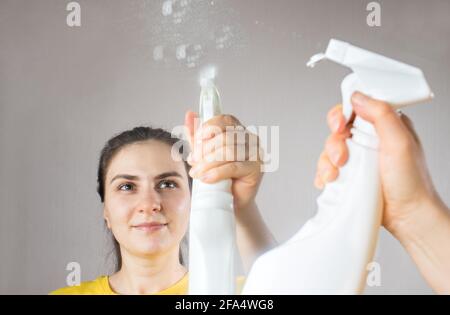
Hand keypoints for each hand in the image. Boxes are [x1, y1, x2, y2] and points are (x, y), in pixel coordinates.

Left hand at [184, 111, 263, 212]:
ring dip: (207, 163)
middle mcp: (251, 139)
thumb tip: (189, 114)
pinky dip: (216, 173)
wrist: (230, 202)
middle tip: (192, 162)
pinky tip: (206, 179)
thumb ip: (197, 135)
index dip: (207, 129)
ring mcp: (256, 154)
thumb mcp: (204, 154)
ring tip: (196, 173)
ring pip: (227, 151)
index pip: (224, 120)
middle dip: (204, 150)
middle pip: (224, 137)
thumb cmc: (219, 177)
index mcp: (239, 131)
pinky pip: (233, 167)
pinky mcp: (257, 169)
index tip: (195, 144)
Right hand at [315, 92, 444, 236]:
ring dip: (327, 162)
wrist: (408, 217)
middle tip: (341, 158)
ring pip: (329, 150)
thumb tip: (358, 97)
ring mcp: (358, 158)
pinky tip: (328, 182)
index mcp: (384, 125)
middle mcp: (370, 139)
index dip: (341, 114)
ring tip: (336, 175)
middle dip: (334, 144)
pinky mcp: (349, 175)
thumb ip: (381, 115)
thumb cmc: (411, 182)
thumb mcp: (399, 142)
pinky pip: (327, 169)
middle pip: (338, 130)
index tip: (340, 126)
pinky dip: (323, 175)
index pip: (355, 108)